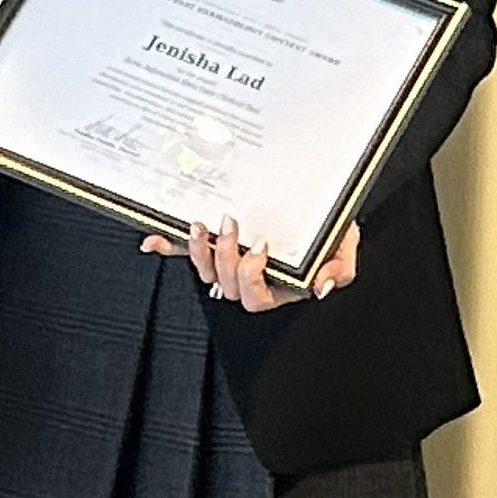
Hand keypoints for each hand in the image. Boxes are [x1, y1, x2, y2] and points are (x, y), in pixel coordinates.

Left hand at [143, 217, 359, 311]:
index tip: (261, 247)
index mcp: (278, 285)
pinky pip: (186, 252)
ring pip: (204, 271)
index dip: (251, 276)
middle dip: (225, 256)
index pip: (255, 297)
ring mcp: (229, 261)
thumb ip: (340, 268)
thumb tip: (322, 286)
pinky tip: (152, 242)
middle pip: (225, 284)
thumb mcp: (344, 244)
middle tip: (232, 225)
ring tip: (202, 225)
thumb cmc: (329, 228)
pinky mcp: (213, 243)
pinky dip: (168, 247)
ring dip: (197, 251)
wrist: (319, 200)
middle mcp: (250, 277)